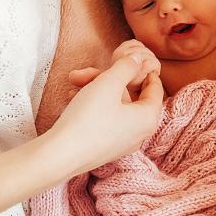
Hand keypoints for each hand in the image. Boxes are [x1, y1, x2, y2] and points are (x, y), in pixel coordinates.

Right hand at [51, 53, 164, 175]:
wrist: (60, 154)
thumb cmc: (89, 118)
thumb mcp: (109, 83)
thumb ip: (126, 67)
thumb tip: (138, 60)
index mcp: (148, 118)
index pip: (155, 90)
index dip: (146, 73)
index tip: (137, 61)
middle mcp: (138, 133)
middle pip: (127, 97)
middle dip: (105, 79)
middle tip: (87, 71)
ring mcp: (120, 143)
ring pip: (112, 106)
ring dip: (93, 89)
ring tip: (73, 81)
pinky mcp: (103, 148)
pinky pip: (103, 119)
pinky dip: (90, 105)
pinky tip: (71, 96)